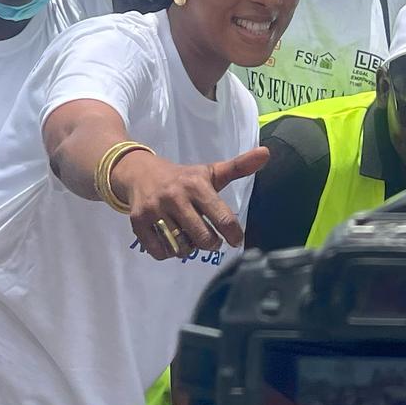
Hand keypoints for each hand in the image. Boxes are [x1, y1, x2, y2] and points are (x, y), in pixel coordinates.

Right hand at [112, 145, 270, 259]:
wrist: (140, 173)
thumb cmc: (183, 177)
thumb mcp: (211, 171)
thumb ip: (239, 167)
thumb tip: (266, 152)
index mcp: (197, 185)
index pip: (222, 217)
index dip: (233, 234)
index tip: (236, 241)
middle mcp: (175, 197)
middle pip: (203, 237)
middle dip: (210, 243)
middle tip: (210, 239)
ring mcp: (155, 210)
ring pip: (181, 247)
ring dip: (188, 248)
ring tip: (189, 236)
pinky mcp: (138, 222)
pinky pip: (160, 252)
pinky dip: (169, 252)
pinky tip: (171, 240)